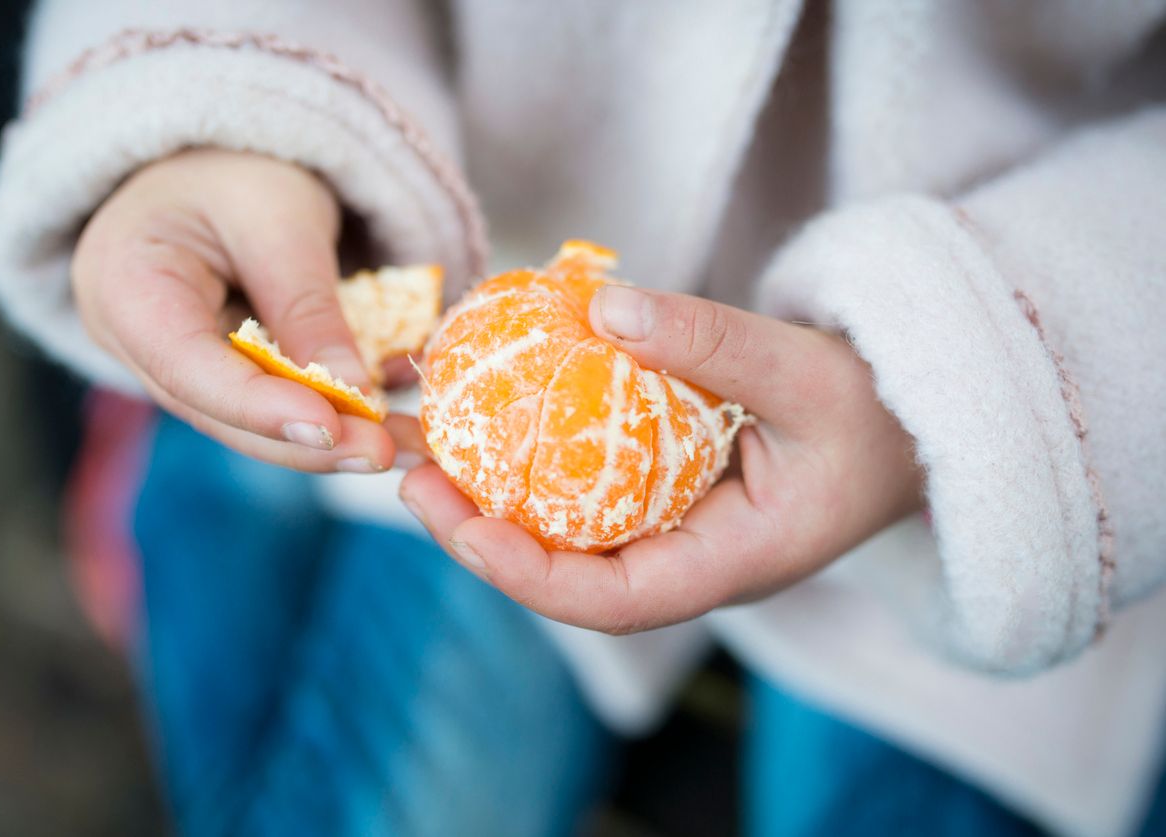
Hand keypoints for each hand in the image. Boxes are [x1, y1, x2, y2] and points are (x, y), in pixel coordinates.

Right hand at [73, 149, 424, 471]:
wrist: (222, 158)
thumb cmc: (237, 168)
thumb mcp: (278, 217)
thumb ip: (308, 304)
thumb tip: (355, 393)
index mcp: (124, 288)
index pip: (188, 368)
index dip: (260, 409)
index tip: (331, 428)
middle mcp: (140, 345)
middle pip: (223, 414)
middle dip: (310, 441)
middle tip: (385, 453)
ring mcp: (181, 368)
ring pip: (256, 423)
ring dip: (335, 442)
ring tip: (406, 448)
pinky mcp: (226, 377)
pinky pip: (280, 405)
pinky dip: (339, 416)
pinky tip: (396, 426)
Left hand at [400, 286, 924, 633]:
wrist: (913, 420)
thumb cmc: (879, 410)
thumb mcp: (807, 371)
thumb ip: (713, 342)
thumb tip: (603, 305)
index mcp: (729, 563)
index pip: (614, 600)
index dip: (529, 574)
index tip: (461, 527)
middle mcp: (691, 558)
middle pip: (570, 574)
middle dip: (485, 538)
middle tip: (415, 479)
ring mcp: (677, 527)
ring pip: (571, 535)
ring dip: (497, 500)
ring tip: (431, 451)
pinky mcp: (669, 490)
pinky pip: (590, 489)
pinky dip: (537, 461)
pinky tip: (497, 420)